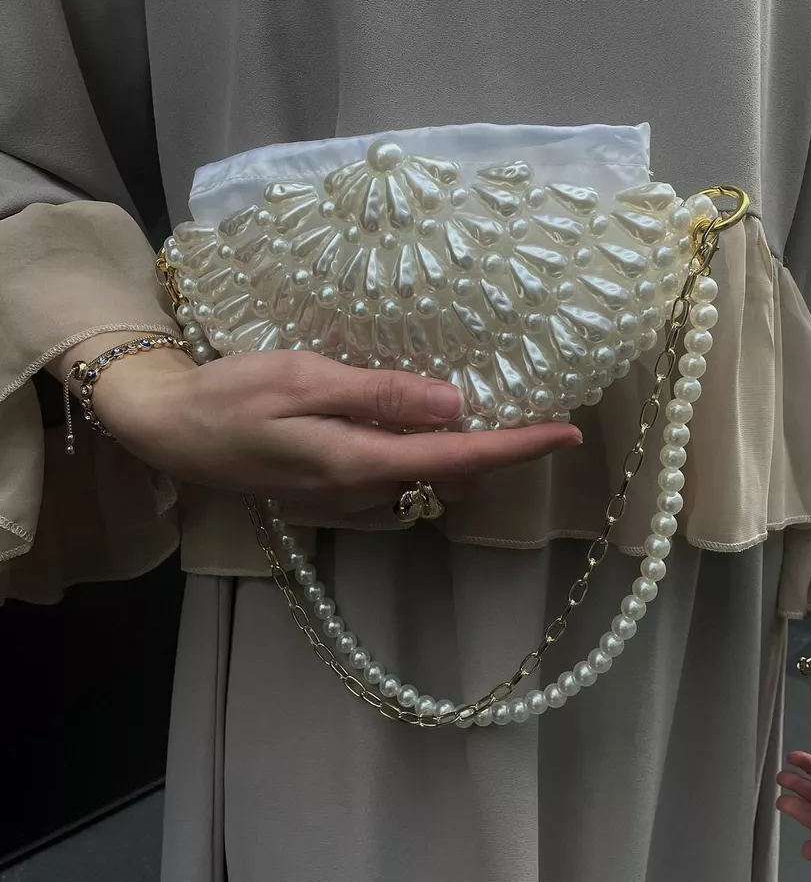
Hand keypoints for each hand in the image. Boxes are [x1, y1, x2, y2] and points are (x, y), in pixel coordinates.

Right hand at [85, 346, 581, 516]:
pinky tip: (425, 424)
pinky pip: (401, 481)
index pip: (459, 459)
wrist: (171, 430)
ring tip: (494, 410)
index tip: (568, 433)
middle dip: (500, 451)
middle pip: (453, 478)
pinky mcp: (335, 494)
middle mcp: (365, 494)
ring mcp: (349, 501)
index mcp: (361, 465)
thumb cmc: (231, 396)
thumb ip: (380, 394)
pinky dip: (428, 457)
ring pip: (429, 483)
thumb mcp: (305, 380)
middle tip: (533, 406)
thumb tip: (454, 404)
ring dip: (465, 455)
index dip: (518, 447)